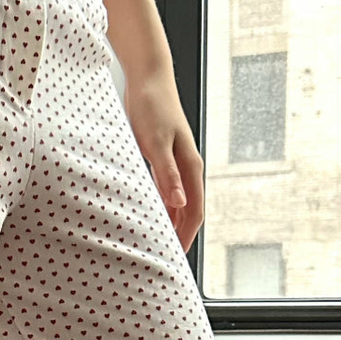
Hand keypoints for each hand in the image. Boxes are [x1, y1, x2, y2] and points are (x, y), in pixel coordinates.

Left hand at [123, 67, 204, 252]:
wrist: (148, 77)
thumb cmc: (151, 106)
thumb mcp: (156, 142)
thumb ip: (166, 174)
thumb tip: (179, 204)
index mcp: (190, 167)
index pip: (194, 212)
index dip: (186, 237)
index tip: (175, 260)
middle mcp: (187, 168)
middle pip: (188, 211)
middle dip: (179, 236)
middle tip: (165, 262)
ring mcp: (176, 163)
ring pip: (177, 202)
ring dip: (170, 223)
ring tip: (156, 245)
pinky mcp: (163, 157)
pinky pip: (165, 190)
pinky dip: (159, 206)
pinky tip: (147, 216)